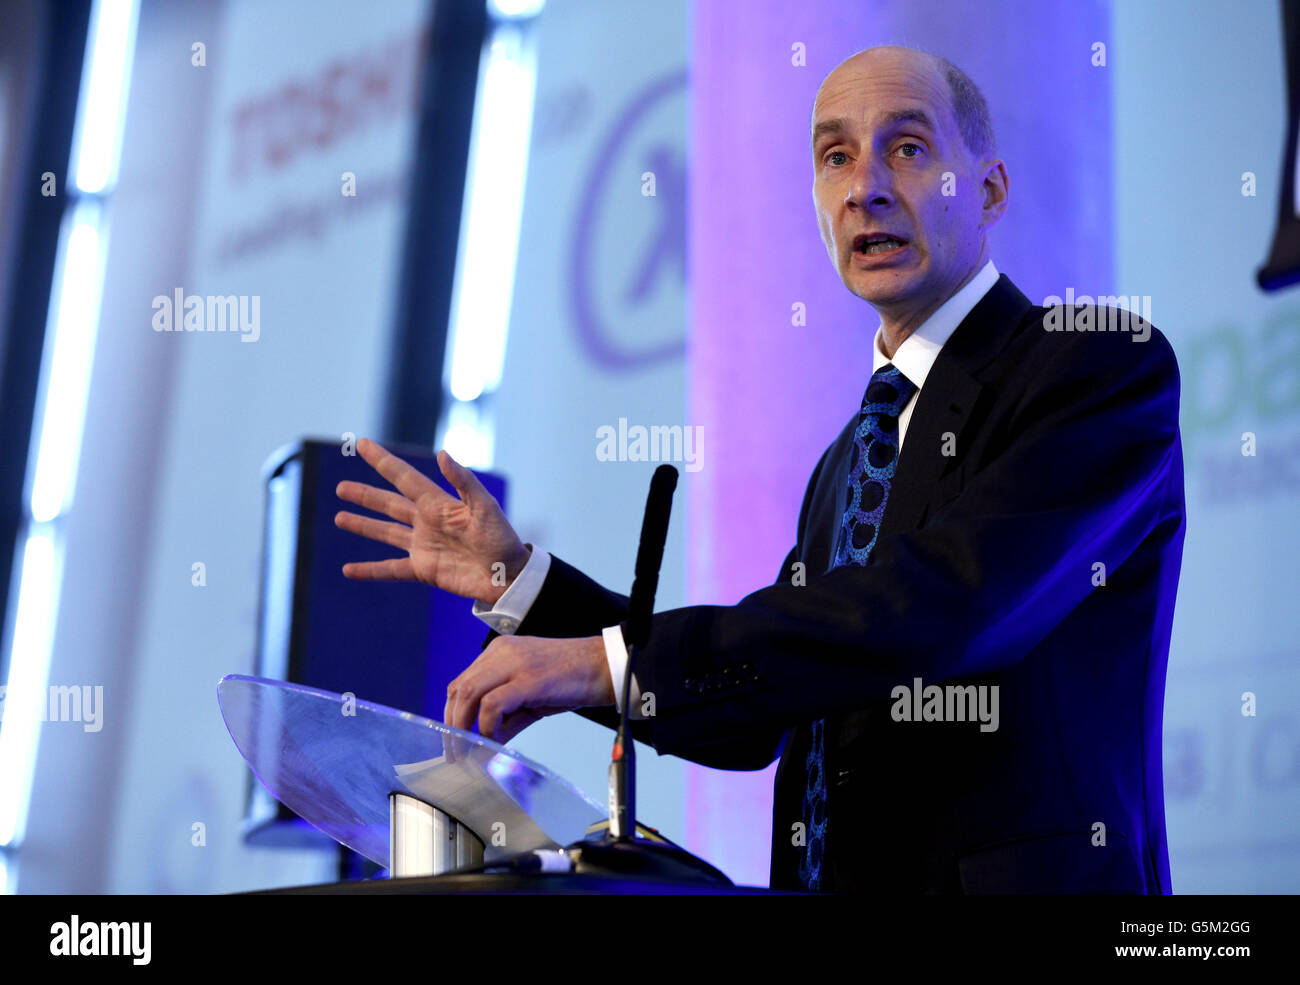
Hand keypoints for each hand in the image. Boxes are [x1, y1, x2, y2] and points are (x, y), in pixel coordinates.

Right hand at [334, 438, 529, 604]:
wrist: (508, 576)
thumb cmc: (501, 539)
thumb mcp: (485, 507)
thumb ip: (463, 481)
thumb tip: (442, 454)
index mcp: (439, 504)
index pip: (404, 478)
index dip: (383, 461)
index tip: (364, 445)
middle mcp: (427, 522)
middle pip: (389, 504)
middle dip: (366, 495)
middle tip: (341, 488)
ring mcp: (423, 546)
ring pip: (386, 533)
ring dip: (363, 525)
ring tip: (339, 518)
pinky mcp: (424, 570)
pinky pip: (391, 569)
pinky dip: (370, 570)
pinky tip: (348, 570)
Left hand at [444, 635, 613, 743]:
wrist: (605, 666)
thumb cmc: (572, 679)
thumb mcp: (531, 696)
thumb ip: (507, 717)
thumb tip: (485, 743)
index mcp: (499, 651)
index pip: (461, 682)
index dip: (452, 713)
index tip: (454, 738)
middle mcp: (502, 652)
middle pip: (458, 688)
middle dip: (451, 724)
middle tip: (455, 751)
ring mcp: (514, 663)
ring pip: (468, 693)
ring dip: (463, 726)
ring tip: (468, 750)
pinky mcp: (529, 679)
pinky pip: (493, 704)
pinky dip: (487, 726)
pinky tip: (494, 739)